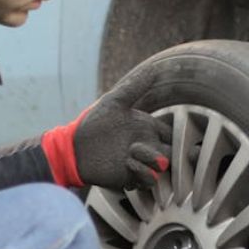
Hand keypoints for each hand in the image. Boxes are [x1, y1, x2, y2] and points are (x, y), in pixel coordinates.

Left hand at [42, 68, 171, 190]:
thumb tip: (154, 69)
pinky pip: (148, 179)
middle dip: (169, 150)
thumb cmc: (93, 124)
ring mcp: (140, 163)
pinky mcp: (131, 178)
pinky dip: (143, 172)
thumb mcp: (114, 102)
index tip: (163, 131)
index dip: (174, 134)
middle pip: (172, 152)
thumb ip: (134, 87)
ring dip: (152, 159)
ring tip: (133, 150)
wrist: (74, 148)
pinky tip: (128, 162)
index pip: (172, 134)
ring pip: (163, 167)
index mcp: (147, 128)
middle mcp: (148, 146)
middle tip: (151, 144)